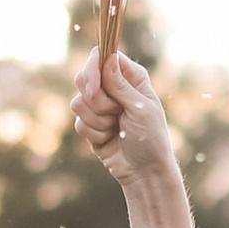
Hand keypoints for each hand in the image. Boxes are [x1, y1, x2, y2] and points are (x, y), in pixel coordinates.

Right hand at [71, 49, 181, 190]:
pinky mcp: (90, 124)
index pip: (101, 56)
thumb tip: (107, 58)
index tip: (94, 88)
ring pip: (77, 102)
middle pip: (83, 78)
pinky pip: (78, 122)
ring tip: (116, 129)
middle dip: (95, 100)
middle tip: (114, 113)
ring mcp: (99, 106)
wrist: (144, 171)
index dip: (92, 69)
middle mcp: (113, 87)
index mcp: (131, 77)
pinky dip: (94, 133)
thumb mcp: (140, 108)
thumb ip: (121, 85)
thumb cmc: (150, 138)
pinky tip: (109, 139)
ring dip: (98, 120)